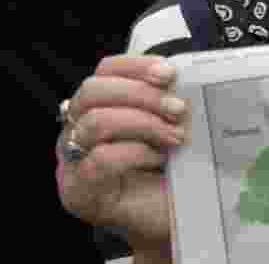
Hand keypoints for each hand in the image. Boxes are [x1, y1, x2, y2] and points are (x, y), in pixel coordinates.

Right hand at [57, 55, 187, 256]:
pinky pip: (101, 159)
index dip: (135, 65)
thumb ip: (168, 100)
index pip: (105, 70)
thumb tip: (184, 79)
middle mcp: (76, 129)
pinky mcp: (78, 191)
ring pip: (96, 122)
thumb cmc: (170, 168)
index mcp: (99, 106)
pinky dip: (136, 154)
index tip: (169, 72)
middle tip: (178, 108)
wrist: (168, 216)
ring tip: (176, 136)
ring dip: (145, 124)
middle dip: (141, 94)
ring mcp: (71, 161)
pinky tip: (158, 159)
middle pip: (93, 91)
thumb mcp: (171, 125)